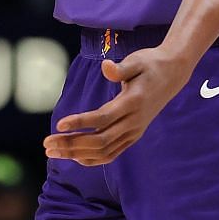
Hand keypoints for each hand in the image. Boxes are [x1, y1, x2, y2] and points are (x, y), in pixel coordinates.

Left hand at [44, 46, 191, 165]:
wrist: (172, 74)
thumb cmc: (150, 64)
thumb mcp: (137, 61)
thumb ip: (121, 68)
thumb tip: (106, 67)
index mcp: (133, 103)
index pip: (104, 118)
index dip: (81, 122)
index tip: (59, 125)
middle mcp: (134, 122)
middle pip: (100, 140)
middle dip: (71, 144)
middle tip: (46, 143)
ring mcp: (135, 132)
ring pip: (103, 151)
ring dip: (76, 153)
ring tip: (52, 151)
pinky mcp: (133, 136)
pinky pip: (112, 153)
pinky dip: (92, 158)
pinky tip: (73, 157)